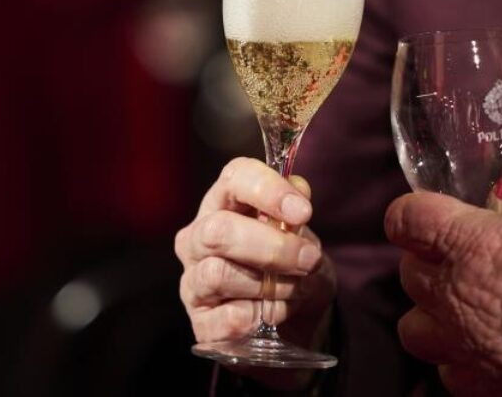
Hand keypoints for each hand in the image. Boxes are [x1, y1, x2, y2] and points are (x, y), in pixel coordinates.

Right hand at [175, 157, 335, 350]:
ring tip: (294, 290)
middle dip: (272, 247)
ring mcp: (193, 281)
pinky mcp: (200, 323)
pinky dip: (262, 316)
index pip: (234, 178)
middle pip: (218, 230)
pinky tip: (273, 314)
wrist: (297, 323)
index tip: (303, 212)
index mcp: (223, 204)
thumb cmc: (293, 269)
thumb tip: (298, 189)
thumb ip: (297, 215)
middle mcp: (197, 238)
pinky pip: (229, 317)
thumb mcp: (305, 238)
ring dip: (270, 285)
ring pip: (218, 274)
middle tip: (308, 260)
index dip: (268, 190)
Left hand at [385, 193, 501, 395]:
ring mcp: (465, 346)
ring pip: (414, 329)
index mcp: (469, 244)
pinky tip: (489, 352)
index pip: (407, 219)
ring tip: (465, 313)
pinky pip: (449, 373)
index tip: (426, 216)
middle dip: (429, 263)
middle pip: (409, 273)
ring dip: (433, 317)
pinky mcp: (485, 387)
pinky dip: (461, 362)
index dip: (412, 214)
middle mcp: (454, 295)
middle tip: (461, 261)